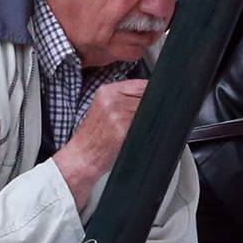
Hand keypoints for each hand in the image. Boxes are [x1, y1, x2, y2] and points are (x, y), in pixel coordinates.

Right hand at [52, 79, 146, 212]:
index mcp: (107, 92)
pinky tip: (143, 137)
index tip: (160, 101)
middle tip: (152, 119)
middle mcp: (112, 100)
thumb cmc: (94, 137)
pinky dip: (151, 131)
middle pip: (148, 96)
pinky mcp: (123, 129)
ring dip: (155, 120)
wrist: (82, 158)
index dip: (154, 93)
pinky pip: (147, 125)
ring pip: (150, 111)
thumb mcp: (105, 110)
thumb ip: (125, 100)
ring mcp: (118, 114)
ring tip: (144, 130)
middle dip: (155, 108)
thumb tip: (154, 97)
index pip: (142, 84)